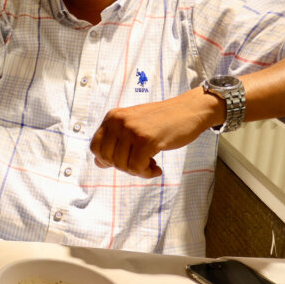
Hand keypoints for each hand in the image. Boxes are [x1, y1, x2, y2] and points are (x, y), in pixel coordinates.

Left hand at [90, 92, 215, 177]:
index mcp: (112, 117)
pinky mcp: (147, 140)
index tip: (125, 160)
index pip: (95, 147)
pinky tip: (157, 168)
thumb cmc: (162, 121)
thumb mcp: (133, 126)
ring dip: (138, 171)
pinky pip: (137, 168)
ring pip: (123, 165)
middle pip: (108, 159)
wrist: (189, 110)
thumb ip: (116, 142)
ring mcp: (132, 130)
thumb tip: (99, 163)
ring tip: (151, 164)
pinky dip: (147, 173)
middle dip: (124, 167)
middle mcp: (119, 121)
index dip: (107, 160)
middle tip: (141, 164)